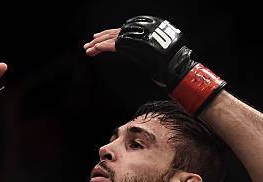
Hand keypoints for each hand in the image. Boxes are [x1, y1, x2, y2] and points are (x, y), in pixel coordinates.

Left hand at [84, 16, 225, 114]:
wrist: (175, 68)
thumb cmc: (169, 67)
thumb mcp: (156, 58)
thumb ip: (147, 54)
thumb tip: (144, 58)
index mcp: (145, 33)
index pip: (124, 32)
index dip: (110, 35)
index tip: (99, 39)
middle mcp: (140, 31)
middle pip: (116, 32)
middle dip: (101, 38)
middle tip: (90, 44)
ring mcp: (136, 36)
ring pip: (112, 37)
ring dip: (98, 43)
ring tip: (88, 49)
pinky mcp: (132, 44)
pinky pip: (113, 44)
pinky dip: (102, 46)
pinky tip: (94, 50)